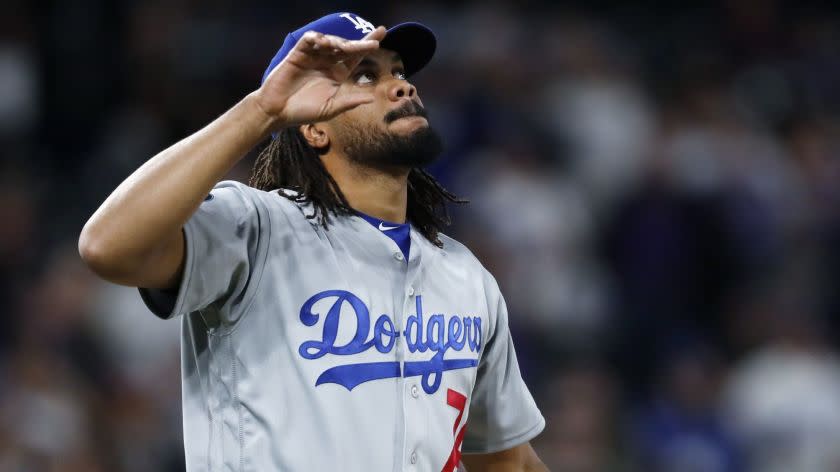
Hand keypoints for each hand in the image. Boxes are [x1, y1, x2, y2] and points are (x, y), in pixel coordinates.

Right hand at [253, 26, 386, 129]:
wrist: (278, 112)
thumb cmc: (304, 112)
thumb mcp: (331, 108)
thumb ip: (350, 102)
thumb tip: (372, 98)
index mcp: (338, 74)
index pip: (356, 56)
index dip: (367, 44)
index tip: (382, 33)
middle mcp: (328, 63)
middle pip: (347, 47)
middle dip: (361, 43)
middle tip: (374, 43)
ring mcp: (313, 56)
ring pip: (330, 41)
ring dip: (340, 42)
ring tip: (346, 48)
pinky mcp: (298, 54)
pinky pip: (309, 40)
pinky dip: (318, 39)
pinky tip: (325, 43)